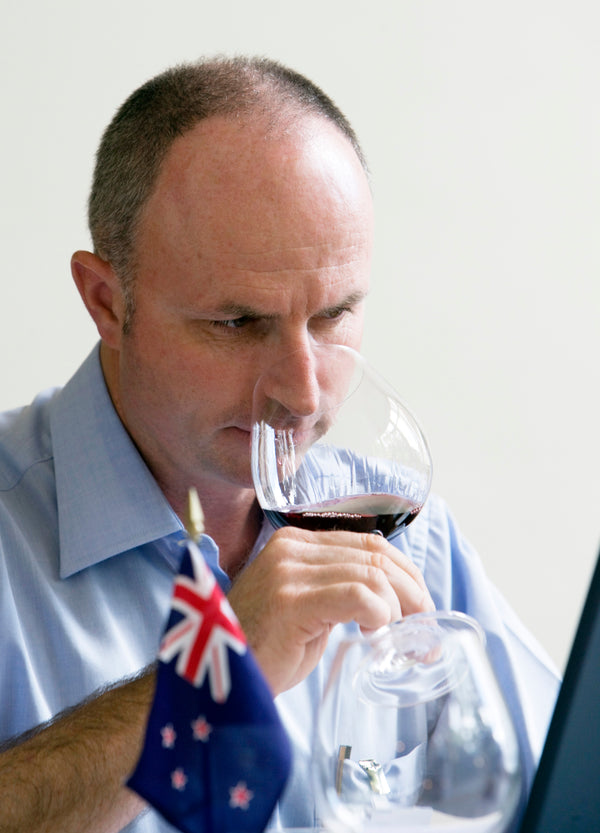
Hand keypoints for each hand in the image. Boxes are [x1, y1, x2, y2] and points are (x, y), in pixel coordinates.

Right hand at [227, 527, 433, 694]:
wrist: (218, 680)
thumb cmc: (266, 649)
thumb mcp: (306, 608)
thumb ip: (339, 588)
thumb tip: (395, 595)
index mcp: (296, 543)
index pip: (370, 542)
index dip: (406, 574)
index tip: (421, 607)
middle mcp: (291, 549)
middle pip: (376, 555)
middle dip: (412, 594)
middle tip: (423, 633)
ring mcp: (289, 572)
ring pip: (372, 574)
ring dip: (398, 611)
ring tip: (398, 641)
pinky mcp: (291, 601)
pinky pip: (356, 595)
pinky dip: (378, 615)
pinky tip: (373, 636)